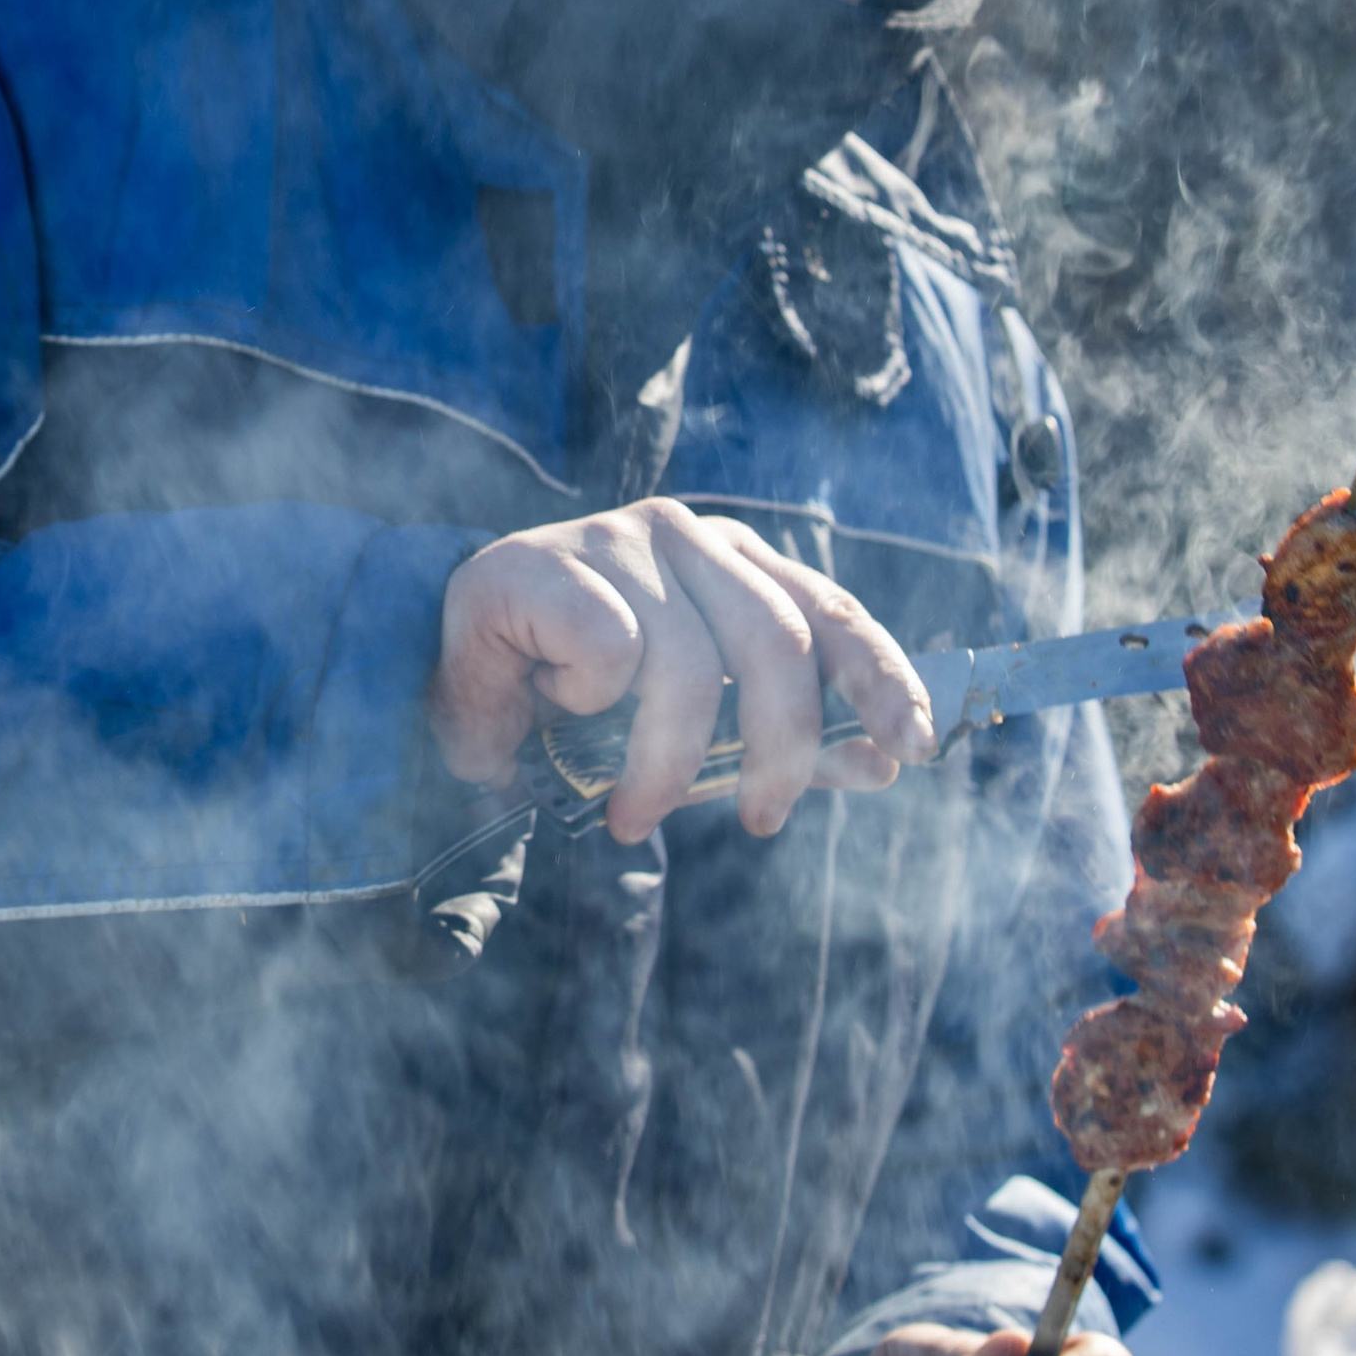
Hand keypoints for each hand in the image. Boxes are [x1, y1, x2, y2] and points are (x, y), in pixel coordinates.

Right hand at [429, 497, 933, 842]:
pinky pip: (607, 652)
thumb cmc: (573, 701)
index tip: (916, 747)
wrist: (439, 669)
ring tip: (632, 812)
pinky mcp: (544, 560)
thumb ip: (782, 738)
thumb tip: (886, 763)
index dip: (883, 678)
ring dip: (667, 762)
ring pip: (690, 664)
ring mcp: (616, 541)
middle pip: (778, 643)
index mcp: (737, 563)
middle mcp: (689, 535)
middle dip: (781, 749)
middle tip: (758, 821)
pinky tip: (551, 710)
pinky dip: (588, 703)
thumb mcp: (691, 724)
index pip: (831, 612)